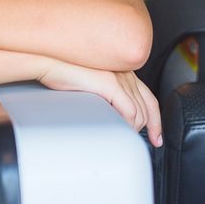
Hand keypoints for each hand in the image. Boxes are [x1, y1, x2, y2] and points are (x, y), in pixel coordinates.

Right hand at [38, 62, 162, 146]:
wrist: (48, 60)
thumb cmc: (62, 72)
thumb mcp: (90, 85)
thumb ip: (104, 96)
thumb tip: (108, 117)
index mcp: (122, 71)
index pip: (148, 98)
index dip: (156, 120)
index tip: (156, 137)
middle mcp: (125, 73)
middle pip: (148, 107)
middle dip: (151, 128)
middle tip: (145, 143)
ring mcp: (119, 77)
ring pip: (139, 112)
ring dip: (134, 129)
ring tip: (124, 138)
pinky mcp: (110, 84)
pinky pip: (129, 110)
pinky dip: (129, 124)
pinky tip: (121, 131)